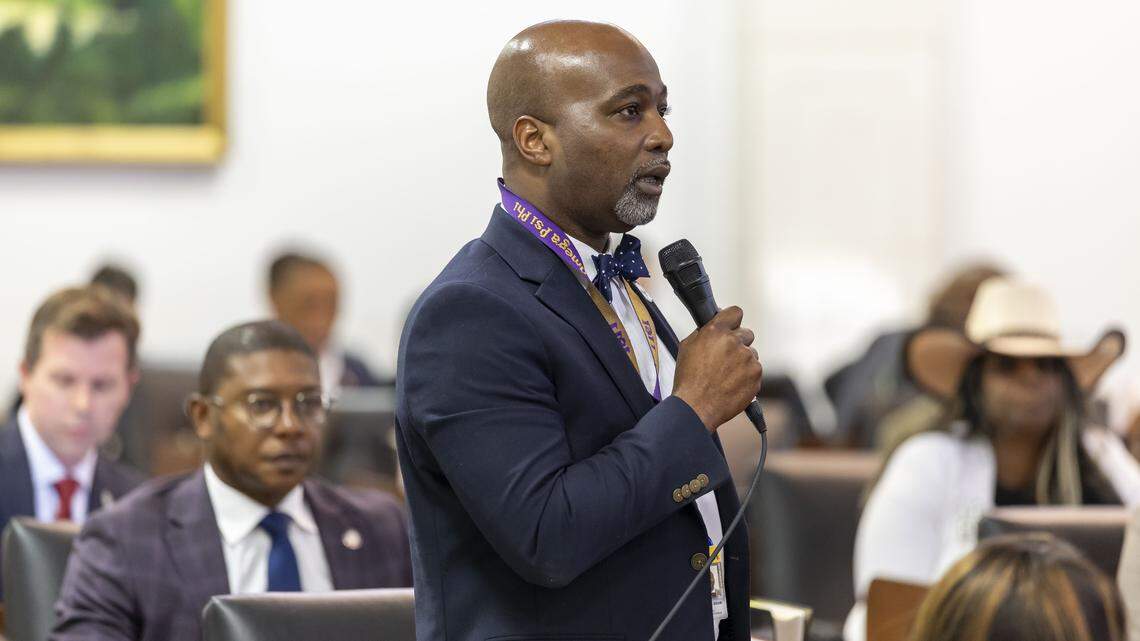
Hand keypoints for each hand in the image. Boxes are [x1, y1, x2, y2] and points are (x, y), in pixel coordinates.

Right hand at [672, 306, 762, 432]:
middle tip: (726, 357)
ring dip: (742, 361)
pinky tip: (732, 385)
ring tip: (726, 376)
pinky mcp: (756, 375)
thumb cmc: (689, 379)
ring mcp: (748, 359)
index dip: (732, 320)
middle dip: (738, 343)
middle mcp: (735, 342)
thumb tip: (713, 325)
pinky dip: (747, 376)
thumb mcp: (687, 347)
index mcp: (716, 331)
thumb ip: (704, 332)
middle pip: (746, 334)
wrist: (696, 407)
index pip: (735, 312)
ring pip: (751, 354)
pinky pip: (755, 370)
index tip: (731, 325)